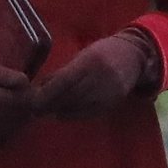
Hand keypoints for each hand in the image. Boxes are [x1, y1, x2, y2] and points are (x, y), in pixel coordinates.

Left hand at [33, 30, 154, 119]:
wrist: (134, 56)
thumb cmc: (103, 52)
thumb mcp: (82, 56)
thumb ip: (63, 71)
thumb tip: (40, 87)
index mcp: (90, 61)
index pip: (64, 80)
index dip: (47, 93)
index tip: (33, 100)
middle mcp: (100, 78)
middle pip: (70, 96)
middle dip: (50, 105)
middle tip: (34, 110)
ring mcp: (108, 92)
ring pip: (78, 107)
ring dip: (59, 111)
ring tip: (46, 111)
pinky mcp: (113, 103)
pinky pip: (89, 113)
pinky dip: (73, 115)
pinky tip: (63, 113)